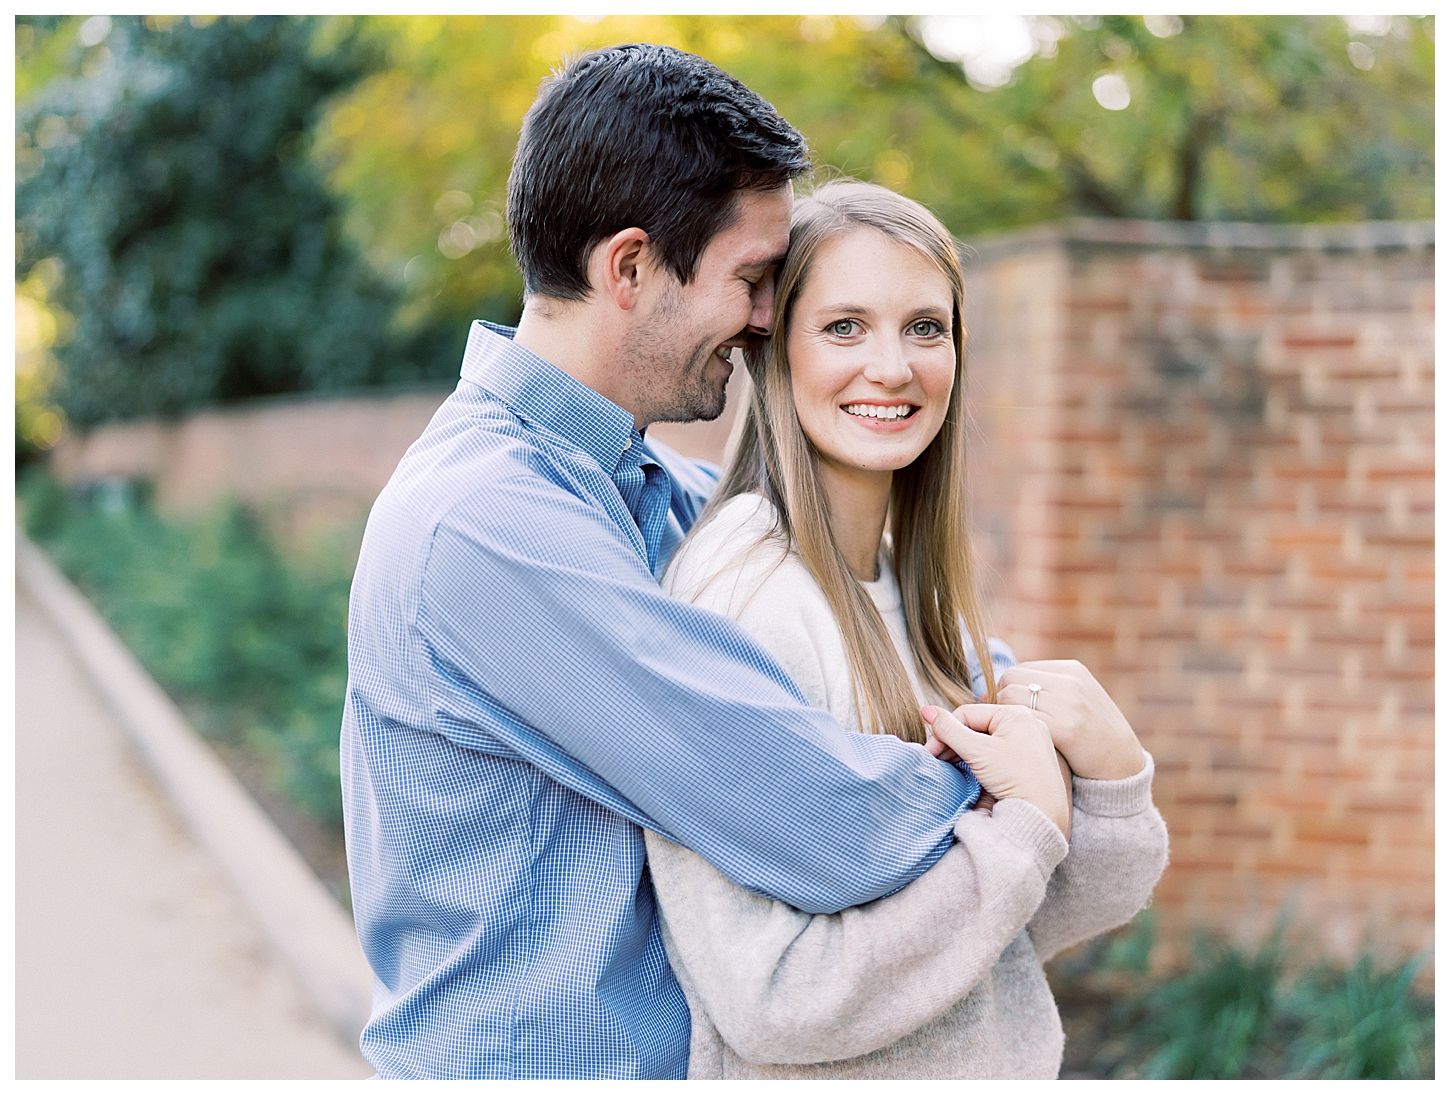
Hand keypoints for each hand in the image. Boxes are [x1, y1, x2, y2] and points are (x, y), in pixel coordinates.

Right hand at [922, 703, 1070, 838]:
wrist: (1044, 814)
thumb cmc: (1016, 779)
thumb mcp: (977, 751)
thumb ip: (949, 730)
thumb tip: (925, 710)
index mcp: (1016, 713)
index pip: (967, 714)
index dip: (945, 732)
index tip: (931, 752)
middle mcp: (1025, 723)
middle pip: (976, 726)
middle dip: (954, 743)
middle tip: (938, 760)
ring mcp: (1028, 741)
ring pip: (985, 740)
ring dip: (965, 752)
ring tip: (952, 768)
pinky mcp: (1029, 759)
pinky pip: (998, 752)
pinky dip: (981, 760)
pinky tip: (971, 772)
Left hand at [997, 660, 1144, 781]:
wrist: (1123, 765)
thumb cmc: (1092, 734)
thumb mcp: (1077, 699)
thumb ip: (1048, 688)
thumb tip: (1000, 688)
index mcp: (1072, 670)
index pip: (1019, 670)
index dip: (1008, 691)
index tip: (1010, 711)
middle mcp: (1070, 681)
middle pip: (1010, 678)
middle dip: (1002, 699)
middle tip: (1007, 723)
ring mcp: (1069, 703)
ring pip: (1009, 696)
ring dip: (1005, 714)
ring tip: (1014, 732)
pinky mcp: (1067, 728)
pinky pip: (1021, 718)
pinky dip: (1013, 729)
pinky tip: (1022, 742)